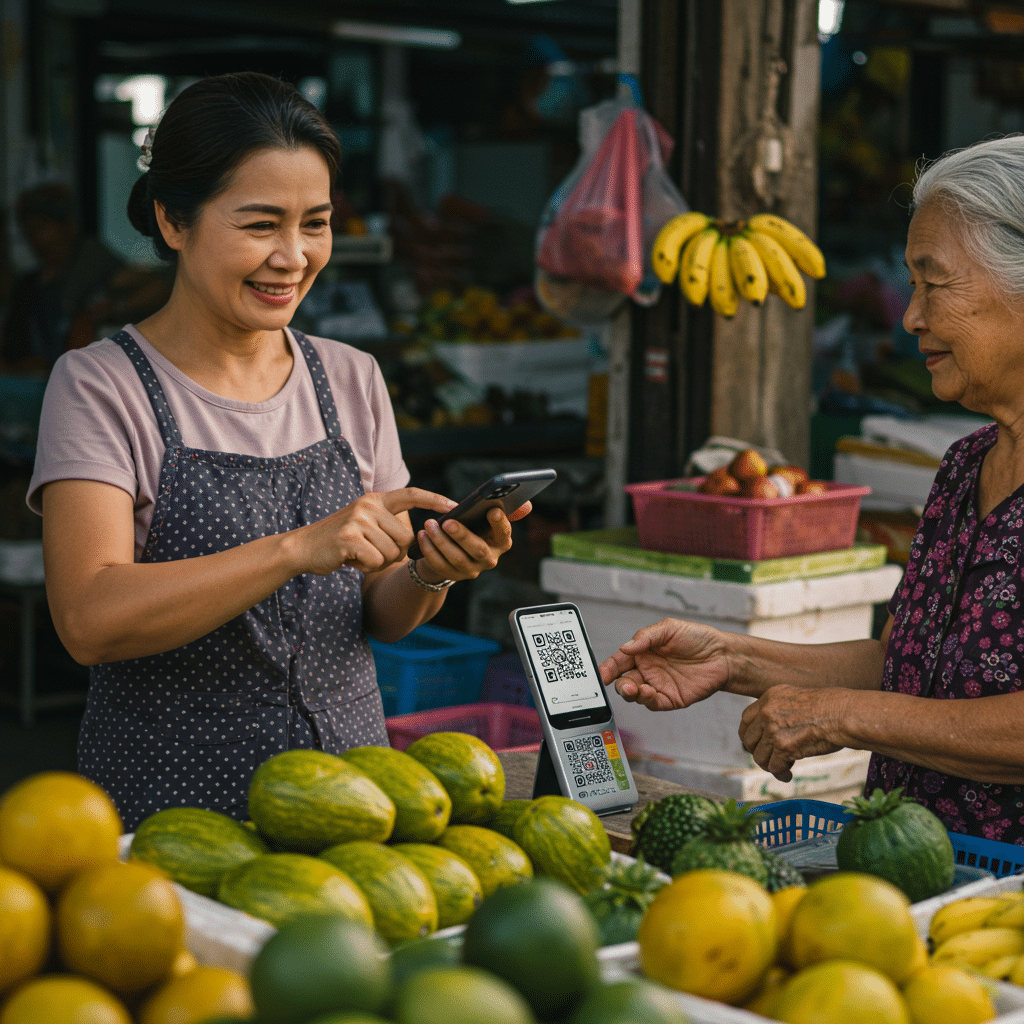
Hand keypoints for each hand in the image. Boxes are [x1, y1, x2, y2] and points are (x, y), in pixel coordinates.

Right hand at [297, 488, 455, 574]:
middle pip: (407, 539)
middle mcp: (369, 505)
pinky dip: (366, 567)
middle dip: (394, 554)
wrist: (303, 548)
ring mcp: (359, 520)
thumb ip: (387, 524)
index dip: (434, 500)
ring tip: (358, 554)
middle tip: (370, 552)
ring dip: (378, 562)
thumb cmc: (339, 541)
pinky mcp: (351, 538)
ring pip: (392, 552)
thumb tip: (417, 539)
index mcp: (375, 500)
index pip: (411, 495)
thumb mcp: (364, 523)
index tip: (454, 506)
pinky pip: (377, 561)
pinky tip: (351, 560)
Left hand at [412, 501, 532, 582]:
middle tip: (448, 521)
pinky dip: (429, 550)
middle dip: (462, 535)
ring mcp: (472, 570)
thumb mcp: (487, 518)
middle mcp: (490, 559)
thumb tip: (528, 505)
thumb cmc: (474, 528)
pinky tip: (422, 536)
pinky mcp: (454, 576)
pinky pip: (440, 565)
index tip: (493, 510)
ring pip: (456, 558)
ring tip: (429, 525)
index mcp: (501, 542)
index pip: (505, 534)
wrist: (456, 550)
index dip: (500, 524)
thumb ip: (506, 510)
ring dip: (441, 541)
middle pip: (478, 550)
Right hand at [597, 618, 730, 710]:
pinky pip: (654, 703)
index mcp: (643, 653)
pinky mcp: (671, 699)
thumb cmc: (698, 638)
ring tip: (634, 689)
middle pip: (624, 681)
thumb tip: (625, 647)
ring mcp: (658, 685)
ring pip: (636, 694)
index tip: (601, 674)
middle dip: (619, 684)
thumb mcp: (669, 628)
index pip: (619, 661)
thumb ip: (645, 637)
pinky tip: (647, 693)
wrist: (723, 655)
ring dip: (631, 694)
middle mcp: (648, 670)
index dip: (608, 668)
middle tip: (623, 684)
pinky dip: (647, 700)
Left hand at [737, 684, 845, 781]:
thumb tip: (769, 728)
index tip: (755, 744)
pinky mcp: (784, 747)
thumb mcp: (796, 698)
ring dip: (771, 765)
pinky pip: (774, 767)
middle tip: (770, 759)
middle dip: (758, 752)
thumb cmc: (830, 707)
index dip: (748, 735)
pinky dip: (780, 774)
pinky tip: (787, 775)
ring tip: (782, 769)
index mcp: (769, 697)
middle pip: (749, 740)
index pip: (746, 719)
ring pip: (760, 756)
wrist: (843, 714)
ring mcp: (774, 730)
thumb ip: (779, 710)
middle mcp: (767, 712)